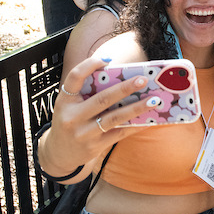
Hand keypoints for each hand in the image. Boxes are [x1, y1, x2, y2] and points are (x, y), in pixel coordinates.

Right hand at [38, 57, 154, 176]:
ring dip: (136, 108)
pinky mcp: (94, 146)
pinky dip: (135, 126)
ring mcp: (83, 133)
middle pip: (102, 99)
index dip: (89, 65)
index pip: (74, 77)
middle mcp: (72, 116)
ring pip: (114, 118)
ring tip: (154, 101)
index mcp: (65, 100)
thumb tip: (120, 77)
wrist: (59, 154)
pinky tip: (149, 120)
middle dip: (125, 88)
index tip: (107, 60)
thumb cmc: (70, 122)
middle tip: (143, 80)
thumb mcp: (70, 105)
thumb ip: (86, 92)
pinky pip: (119, 134)